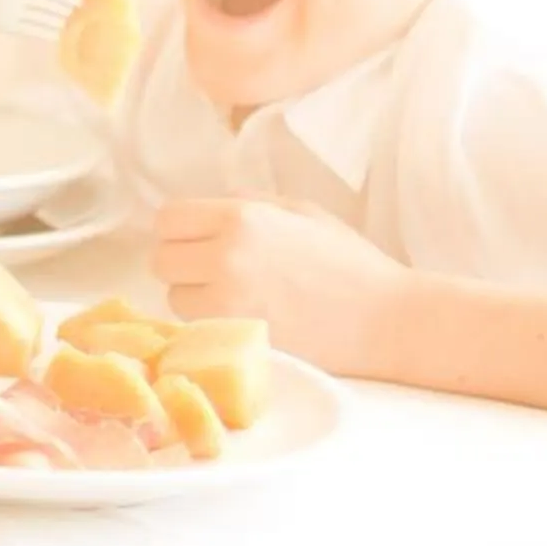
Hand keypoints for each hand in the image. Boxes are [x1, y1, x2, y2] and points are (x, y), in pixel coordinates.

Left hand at [150, 195, 405, 374]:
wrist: (385, 319)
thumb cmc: (348, 261)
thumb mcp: (299, 210)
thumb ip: (247, 202)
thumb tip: (208, 207)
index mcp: (241, 218)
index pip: (168, 219)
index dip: (180, 229)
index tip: (198, 239)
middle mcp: (226, 259)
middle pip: (161, 261)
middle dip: (183, 264)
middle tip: (213, 270)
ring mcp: (229, 307)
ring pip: (174, 300)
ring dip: (193, 299)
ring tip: (232, 298)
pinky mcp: (238, 343)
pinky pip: (196, 332)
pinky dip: (208, 327)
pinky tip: (240, 320)